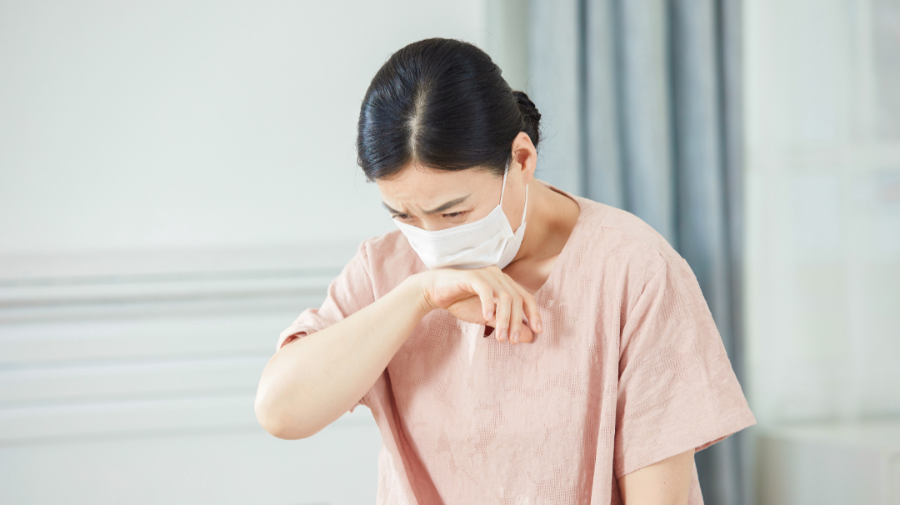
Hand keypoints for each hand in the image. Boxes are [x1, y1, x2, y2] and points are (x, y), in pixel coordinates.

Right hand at [415, 266, 542, 343]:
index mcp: (505, 284)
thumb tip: (529, 337)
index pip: (526, 297)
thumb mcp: (488, 318)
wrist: (436, 292)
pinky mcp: (471, 276)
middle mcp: (499, 276)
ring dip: (504, 319)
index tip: (538, 331)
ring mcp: (486, 274)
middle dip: (517, 322)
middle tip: (513, 341)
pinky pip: (485, 290)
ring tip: (501, 337)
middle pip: (517, 299)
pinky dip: (488, 304)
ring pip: (504, 296)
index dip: (534, 314)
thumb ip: (507, 325)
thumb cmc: (462, 302)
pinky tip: (487, 318)